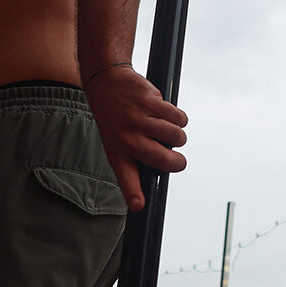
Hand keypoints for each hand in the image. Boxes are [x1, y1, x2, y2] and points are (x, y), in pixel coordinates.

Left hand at [83, 65, 187, 211]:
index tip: (139, 205)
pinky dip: (178, 117)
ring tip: (164, 128)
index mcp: (118, 153)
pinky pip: (179, 118)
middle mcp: (127, 139)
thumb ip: (133, 165)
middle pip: (168, 161)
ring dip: (177, 134)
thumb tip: (145, 195)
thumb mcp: (115, 144)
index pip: (127, 178)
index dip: (134, 194)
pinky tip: (165, 113)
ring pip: (177, 137)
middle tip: (173, 153)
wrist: (106, 81)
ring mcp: (138, 120)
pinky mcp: (150, 102)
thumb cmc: (114, 119)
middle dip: (178, 161)